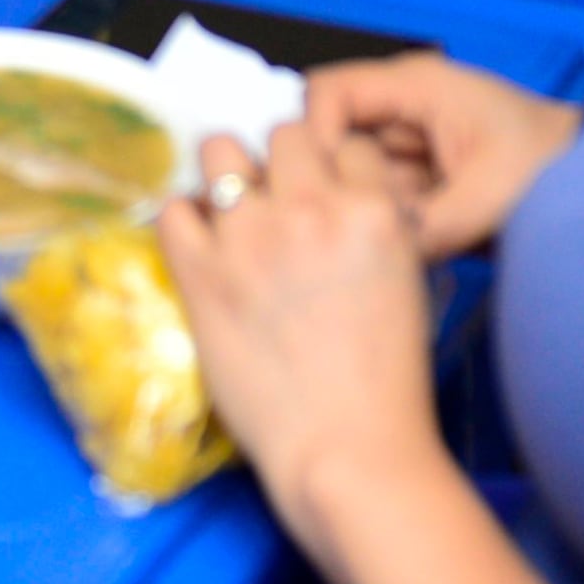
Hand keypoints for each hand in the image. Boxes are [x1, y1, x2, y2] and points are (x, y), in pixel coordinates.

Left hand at [160, 120, 445, 529]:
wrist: (348, 449)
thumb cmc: (390, 384)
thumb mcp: (409, 283)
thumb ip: (378, 230)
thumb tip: (346, 206)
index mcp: (374, 211)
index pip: (347, 143)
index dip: (334, 168)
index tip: (323, 195)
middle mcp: (311, 208)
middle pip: (285, 134)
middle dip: (280, 164)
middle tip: (275, 204)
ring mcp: (251, 237)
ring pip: (220, 151)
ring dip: (225, 175)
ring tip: (228, 211)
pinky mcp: (201, 273)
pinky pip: (174, 211)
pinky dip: (183, 220)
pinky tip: (197, 245)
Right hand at [298, 53, 582, 258]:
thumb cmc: (554, 169)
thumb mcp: (485, 197)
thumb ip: (423, 228)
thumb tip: (374, 258)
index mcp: (416, 85)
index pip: (326, 93)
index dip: (316, 137)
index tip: (327, 189)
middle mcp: (405, 109)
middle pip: (336, 138)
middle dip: (344, 185)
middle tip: (362, 226)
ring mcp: (413, 145)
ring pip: (357, 176)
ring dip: (371, 210)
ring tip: (402, 237)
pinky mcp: (423, 181)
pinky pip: (384, 201)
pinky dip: (391, 225)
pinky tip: (413, 243)